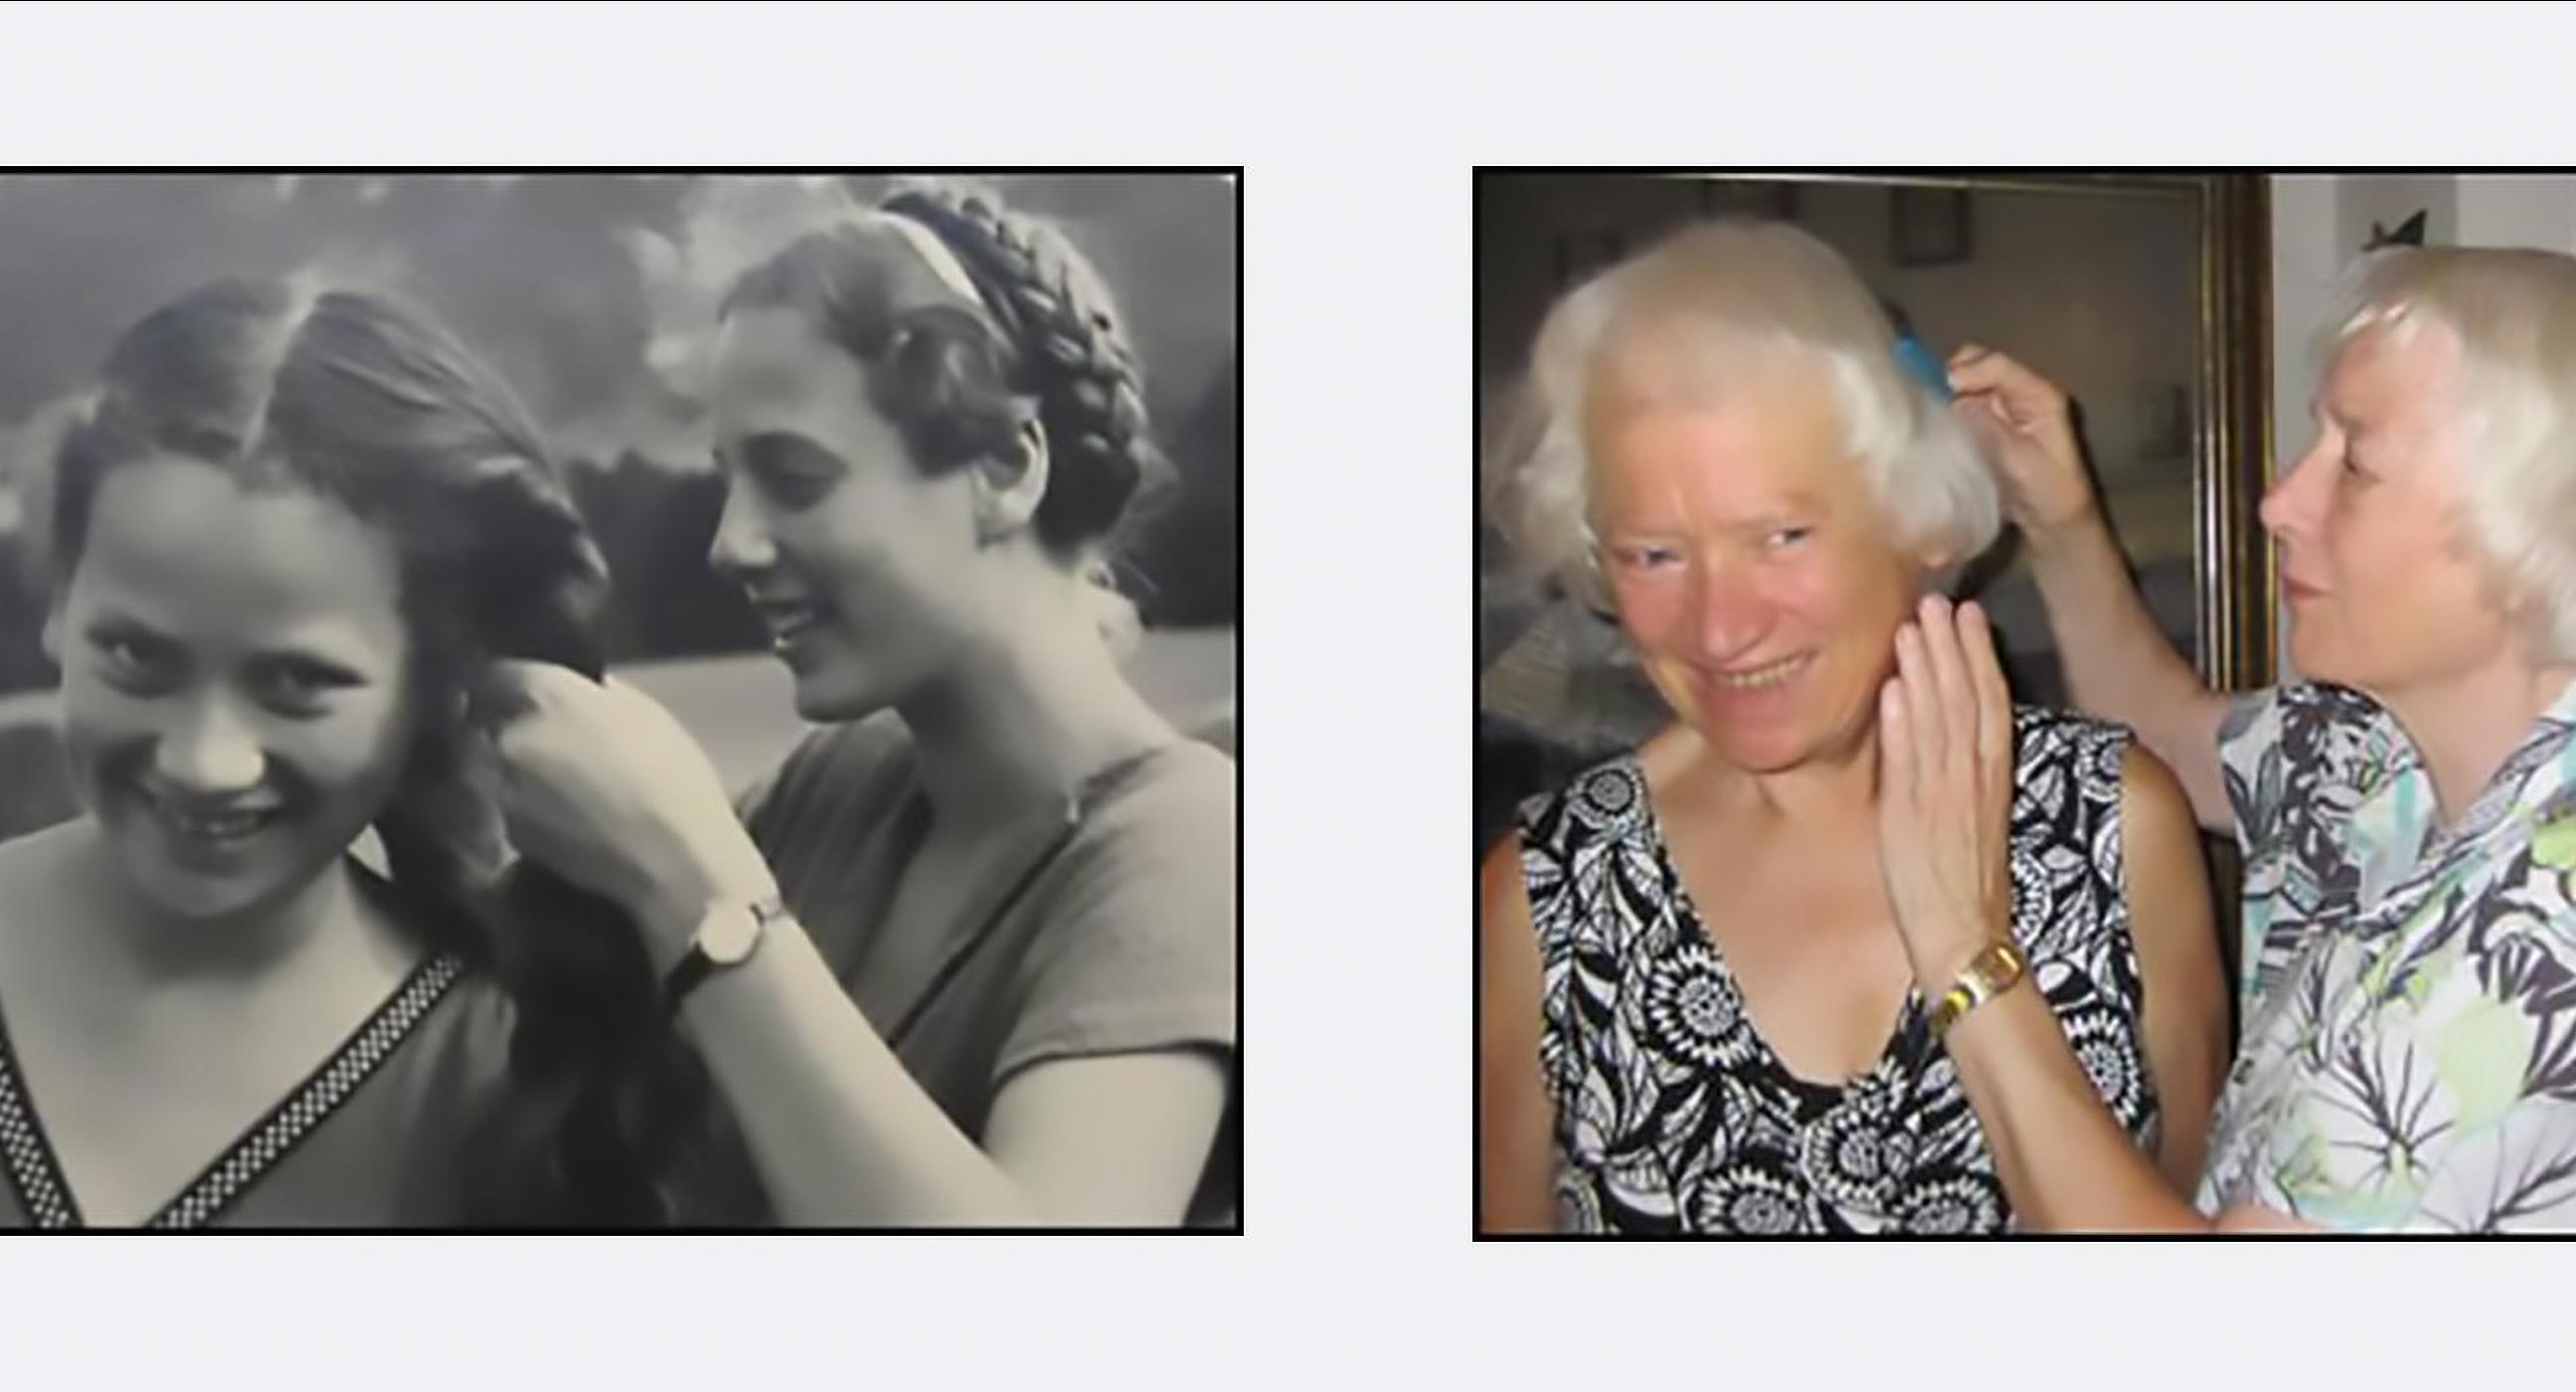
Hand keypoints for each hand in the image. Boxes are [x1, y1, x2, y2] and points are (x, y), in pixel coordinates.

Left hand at [480, 660, 778, 971]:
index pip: (495, 672)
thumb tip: (577, 689)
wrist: (671, 860)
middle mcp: (508, 737)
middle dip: (510, 725)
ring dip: (515, 768)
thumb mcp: (647, 714)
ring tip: (557, 782)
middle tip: (550, 738)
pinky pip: (508, 804)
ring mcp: (502, 790)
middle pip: (488, 721)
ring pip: (495, 766)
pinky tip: (563, 815)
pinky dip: (526, 804)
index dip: (511, 682)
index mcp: (543, 696)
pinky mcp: (508, 833)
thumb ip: (595, 692)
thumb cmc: (671, 776)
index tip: (526, 690)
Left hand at [1876, 597, 2016, 994]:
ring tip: (1912, 625)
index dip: (1979, 656)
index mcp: (1992, 779)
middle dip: (1951, 647)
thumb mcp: (1971, 816)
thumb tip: (1938, 725)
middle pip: (1966, 700)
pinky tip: (1893, 688)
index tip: (1968, 614)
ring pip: (1938, 721)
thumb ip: (1961, 771)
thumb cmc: (1962, 883)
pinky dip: (1902, 725)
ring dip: (1925, 670)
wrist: (1966, 940)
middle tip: (1936, 599)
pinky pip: (1909, 765)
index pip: (1991, 703)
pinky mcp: (1911, 820)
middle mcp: (1972, 781)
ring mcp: (1943, 798)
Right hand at [1946, 345, 2097, 537]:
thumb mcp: (2017, 460)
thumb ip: (1985, 426)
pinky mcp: (1990, 424)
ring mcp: (2004, 407)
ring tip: (1927, 414)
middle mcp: (2021, 392)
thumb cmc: (2047, 493)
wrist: (2057, 524)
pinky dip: (1946, 410)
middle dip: (1949, 377)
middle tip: (1927, 402)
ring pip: (1965, 383)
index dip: (1963, 372)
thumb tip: (1951, 401)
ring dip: (1945, 394)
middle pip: (1977, 364)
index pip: (1995, 365)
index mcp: (2038, 394)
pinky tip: (1934, 424)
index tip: (1933, 393)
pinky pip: (1962, 405)